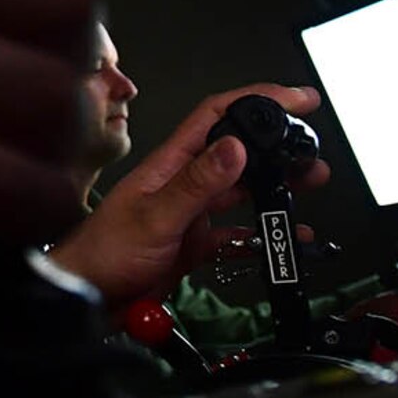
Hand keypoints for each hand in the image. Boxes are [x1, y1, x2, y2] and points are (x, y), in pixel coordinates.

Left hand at [47, 84, 327, 305]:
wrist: (86, 298)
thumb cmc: (102, 254)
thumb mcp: (154, 216)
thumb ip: (196, 185)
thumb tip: (234, 148)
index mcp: (170, 164)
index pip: (218, 116)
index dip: (258, 99)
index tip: (295, 99)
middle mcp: (182, 183)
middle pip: (237, 152)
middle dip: (278, 146)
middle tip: (311, 149)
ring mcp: (189, 213)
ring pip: (241, 190)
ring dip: (276, 186)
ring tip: (308, 184)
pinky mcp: (192, 243)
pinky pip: (236, 232)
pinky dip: (262, 233)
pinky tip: (282, 236)